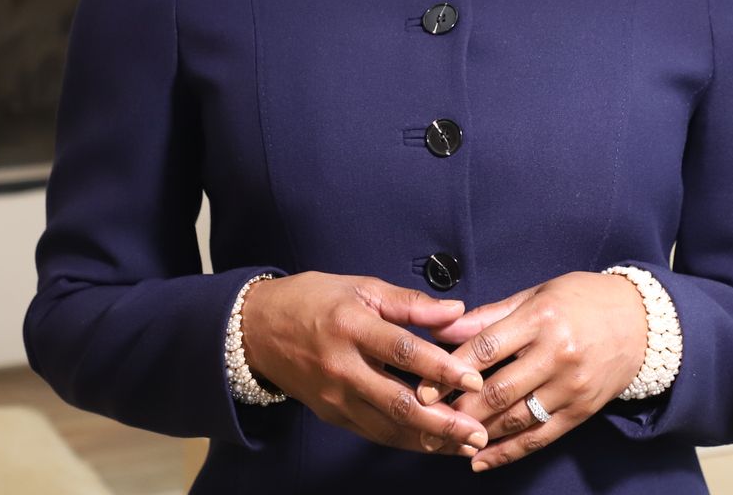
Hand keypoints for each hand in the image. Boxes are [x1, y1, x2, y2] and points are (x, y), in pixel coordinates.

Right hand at [239, 272, 494, 456]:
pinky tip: (432, 443)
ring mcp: (334, 396)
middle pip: (396, 401)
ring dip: (428, 440)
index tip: (473, 379)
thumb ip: (409, 302)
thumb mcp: (360, 287)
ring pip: (386, 427)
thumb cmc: (313, 301)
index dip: (440, 367)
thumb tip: (456, 310)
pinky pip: (373, 432)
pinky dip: (405, 441)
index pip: (402, 350)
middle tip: (477, 431)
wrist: (255, 330)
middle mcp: (341, 366)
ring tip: (464, 445)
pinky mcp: (331, 414)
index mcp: (351, 326)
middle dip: (440, 421)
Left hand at [417, 271, 648, 472]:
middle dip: (459, 409)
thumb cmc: (582, 300)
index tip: (423, 387)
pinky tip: (482, 460)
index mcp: (540, 317)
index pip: (486, 348)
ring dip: (478, 434)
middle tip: (428, 420)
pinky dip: (508, 453)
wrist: (643, 322)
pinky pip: (540, 438)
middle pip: (498, 390)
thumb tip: (443, 327)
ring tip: (447, 440)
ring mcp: (570, 386)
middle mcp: (556, 353)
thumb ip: (489, 315)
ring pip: (516, 419)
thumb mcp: (537, 294)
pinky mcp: (581, 411)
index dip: (450, 371)